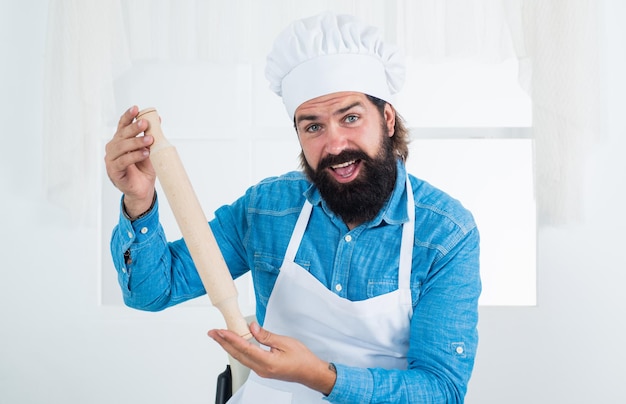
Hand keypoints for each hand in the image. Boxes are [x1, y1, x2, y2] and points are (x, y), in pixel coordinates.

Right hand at [104, 106, 155, 216]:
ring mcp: (111, 160)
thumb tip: (158, 119)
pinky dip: (134, 156)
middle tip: (145, 124)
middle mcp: (114, 148)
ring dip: (137, 142)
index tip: (136, 109)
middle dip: (134, 128)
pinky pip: (123, 161)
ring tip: (150, 140)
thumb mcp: (150, 149)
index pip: (122, 125)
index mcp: (121, 140)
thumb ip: (151, 135)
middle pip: (122, 134)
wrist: (143, 190)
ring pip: (122, 147)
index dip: (128, 116)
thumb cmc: (144, 169)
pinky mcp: (114, 171)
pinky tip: (145, 153)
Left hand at [208, 322, 336, 394]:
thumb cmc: (302, 359)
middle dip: (223, 342)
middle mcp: (261, 369)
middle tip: (212, 333)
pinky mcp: (263, 369)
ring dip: (229, 346)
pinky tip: (235, 344)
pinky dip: (238, 350)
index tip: (221, 331)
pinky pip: (246, 359)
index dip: (231, 338)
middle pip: (237, 354)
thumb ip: (266, 336)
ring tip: (219, 336)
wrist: (311, 372)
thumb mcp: (285, 343)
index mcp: (267, 362)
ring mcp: (261, 371)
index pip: (244, 348)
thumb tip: (252, 328)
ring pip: (240, 357)